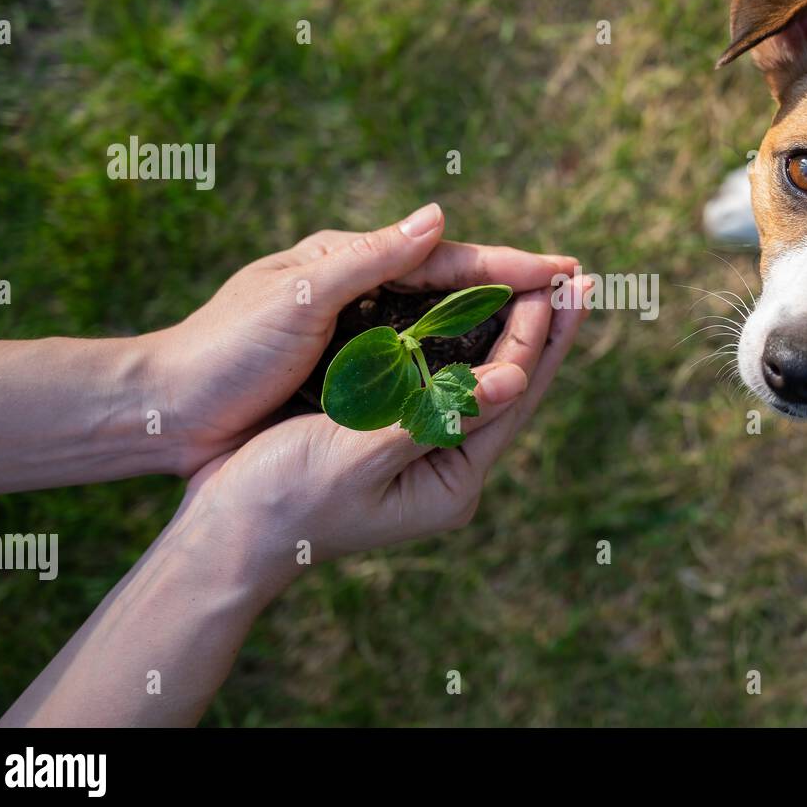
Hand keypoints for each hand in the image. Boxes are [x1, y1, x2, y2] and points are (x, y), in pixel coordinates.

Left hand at [145, 203, 577, 475]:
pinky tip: (484, 368)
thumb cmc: (224, 348)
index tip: (565, 268)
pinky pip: (416, 360)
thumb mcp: (297, 296)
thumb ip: (369, 259)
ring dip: (492, 320)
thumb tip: (440, 216)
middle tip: (575, 289)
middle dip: (514, 285)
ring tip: (547, 324)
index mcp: (348, 261)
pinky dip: (455, 359)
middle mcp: (358, 289)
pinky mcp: (344, 372)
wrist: (165, 409)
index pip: (447, 258)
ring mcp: (353, 331)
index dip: (509, 264)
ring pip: (440, 322)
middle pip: (453, 283)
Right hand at [161, 281, 588, 595]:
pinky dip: (467, 340)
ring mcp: (427, 453)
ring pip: (483, 380)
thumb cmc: (285, 496)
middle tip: (581, 277)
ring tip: (545, 285)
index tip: (556, 285)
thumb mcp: (361, 457)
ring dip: (511, 330)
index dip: (534, 337)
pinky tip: (480, 309)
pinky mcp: (397, 435)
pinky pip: (447, 379)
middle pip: (511, 387)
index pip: (511, 396)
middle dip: (543, 331)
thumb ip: (439, 418)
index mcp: (452, 482)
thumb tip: (515, 380)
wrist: (226, 529)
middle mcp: (450, 469)